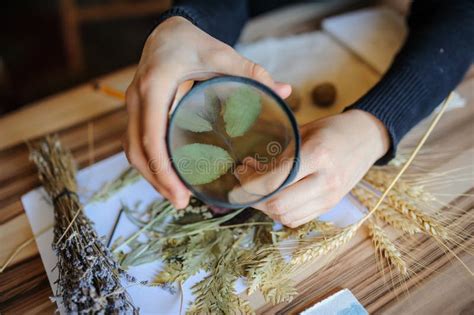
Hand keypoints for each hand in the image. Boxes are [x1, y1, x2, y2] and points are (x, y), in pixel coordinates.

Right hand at [124, 16, 290, 207]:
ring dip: (150, 175)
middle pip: (136, 150)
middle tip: (181, 202)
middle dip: (157, 181)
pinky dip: (149, 163)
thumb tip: (285, 91)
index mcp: (156, 85)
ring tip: (176, 196)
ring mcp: (133, 105)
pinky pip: (135, 142)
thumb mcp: (222, 53)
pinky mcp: (137, 110)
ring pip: (131, 149)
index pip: (151, 135)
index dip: (163, 169)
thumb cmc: (192, 41)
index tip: (181, 192)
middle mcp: (137, 97)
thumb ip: (251, 72)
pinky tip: (167, 176)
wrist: (166, 32)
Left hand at [247, 109, 389, 227]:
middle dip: (254, 197)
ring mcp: (330, 198)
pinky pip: (297, 219)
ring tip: (258, 188)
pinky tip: (274, 195)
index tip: (237, 176)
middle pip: (278, 205)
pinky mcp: (330, 206)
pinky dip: (279, 212)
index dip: (249, 184)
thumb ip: (277, 154)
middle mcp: (325, 181)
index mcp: (317, 155)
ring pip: (285, 216)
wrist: (366, 137)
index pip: (274, 181)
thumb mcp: (302, 132)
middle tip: (244, 182)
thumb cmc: (331, 129)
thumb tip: (248, 170)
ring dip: (265, 206)